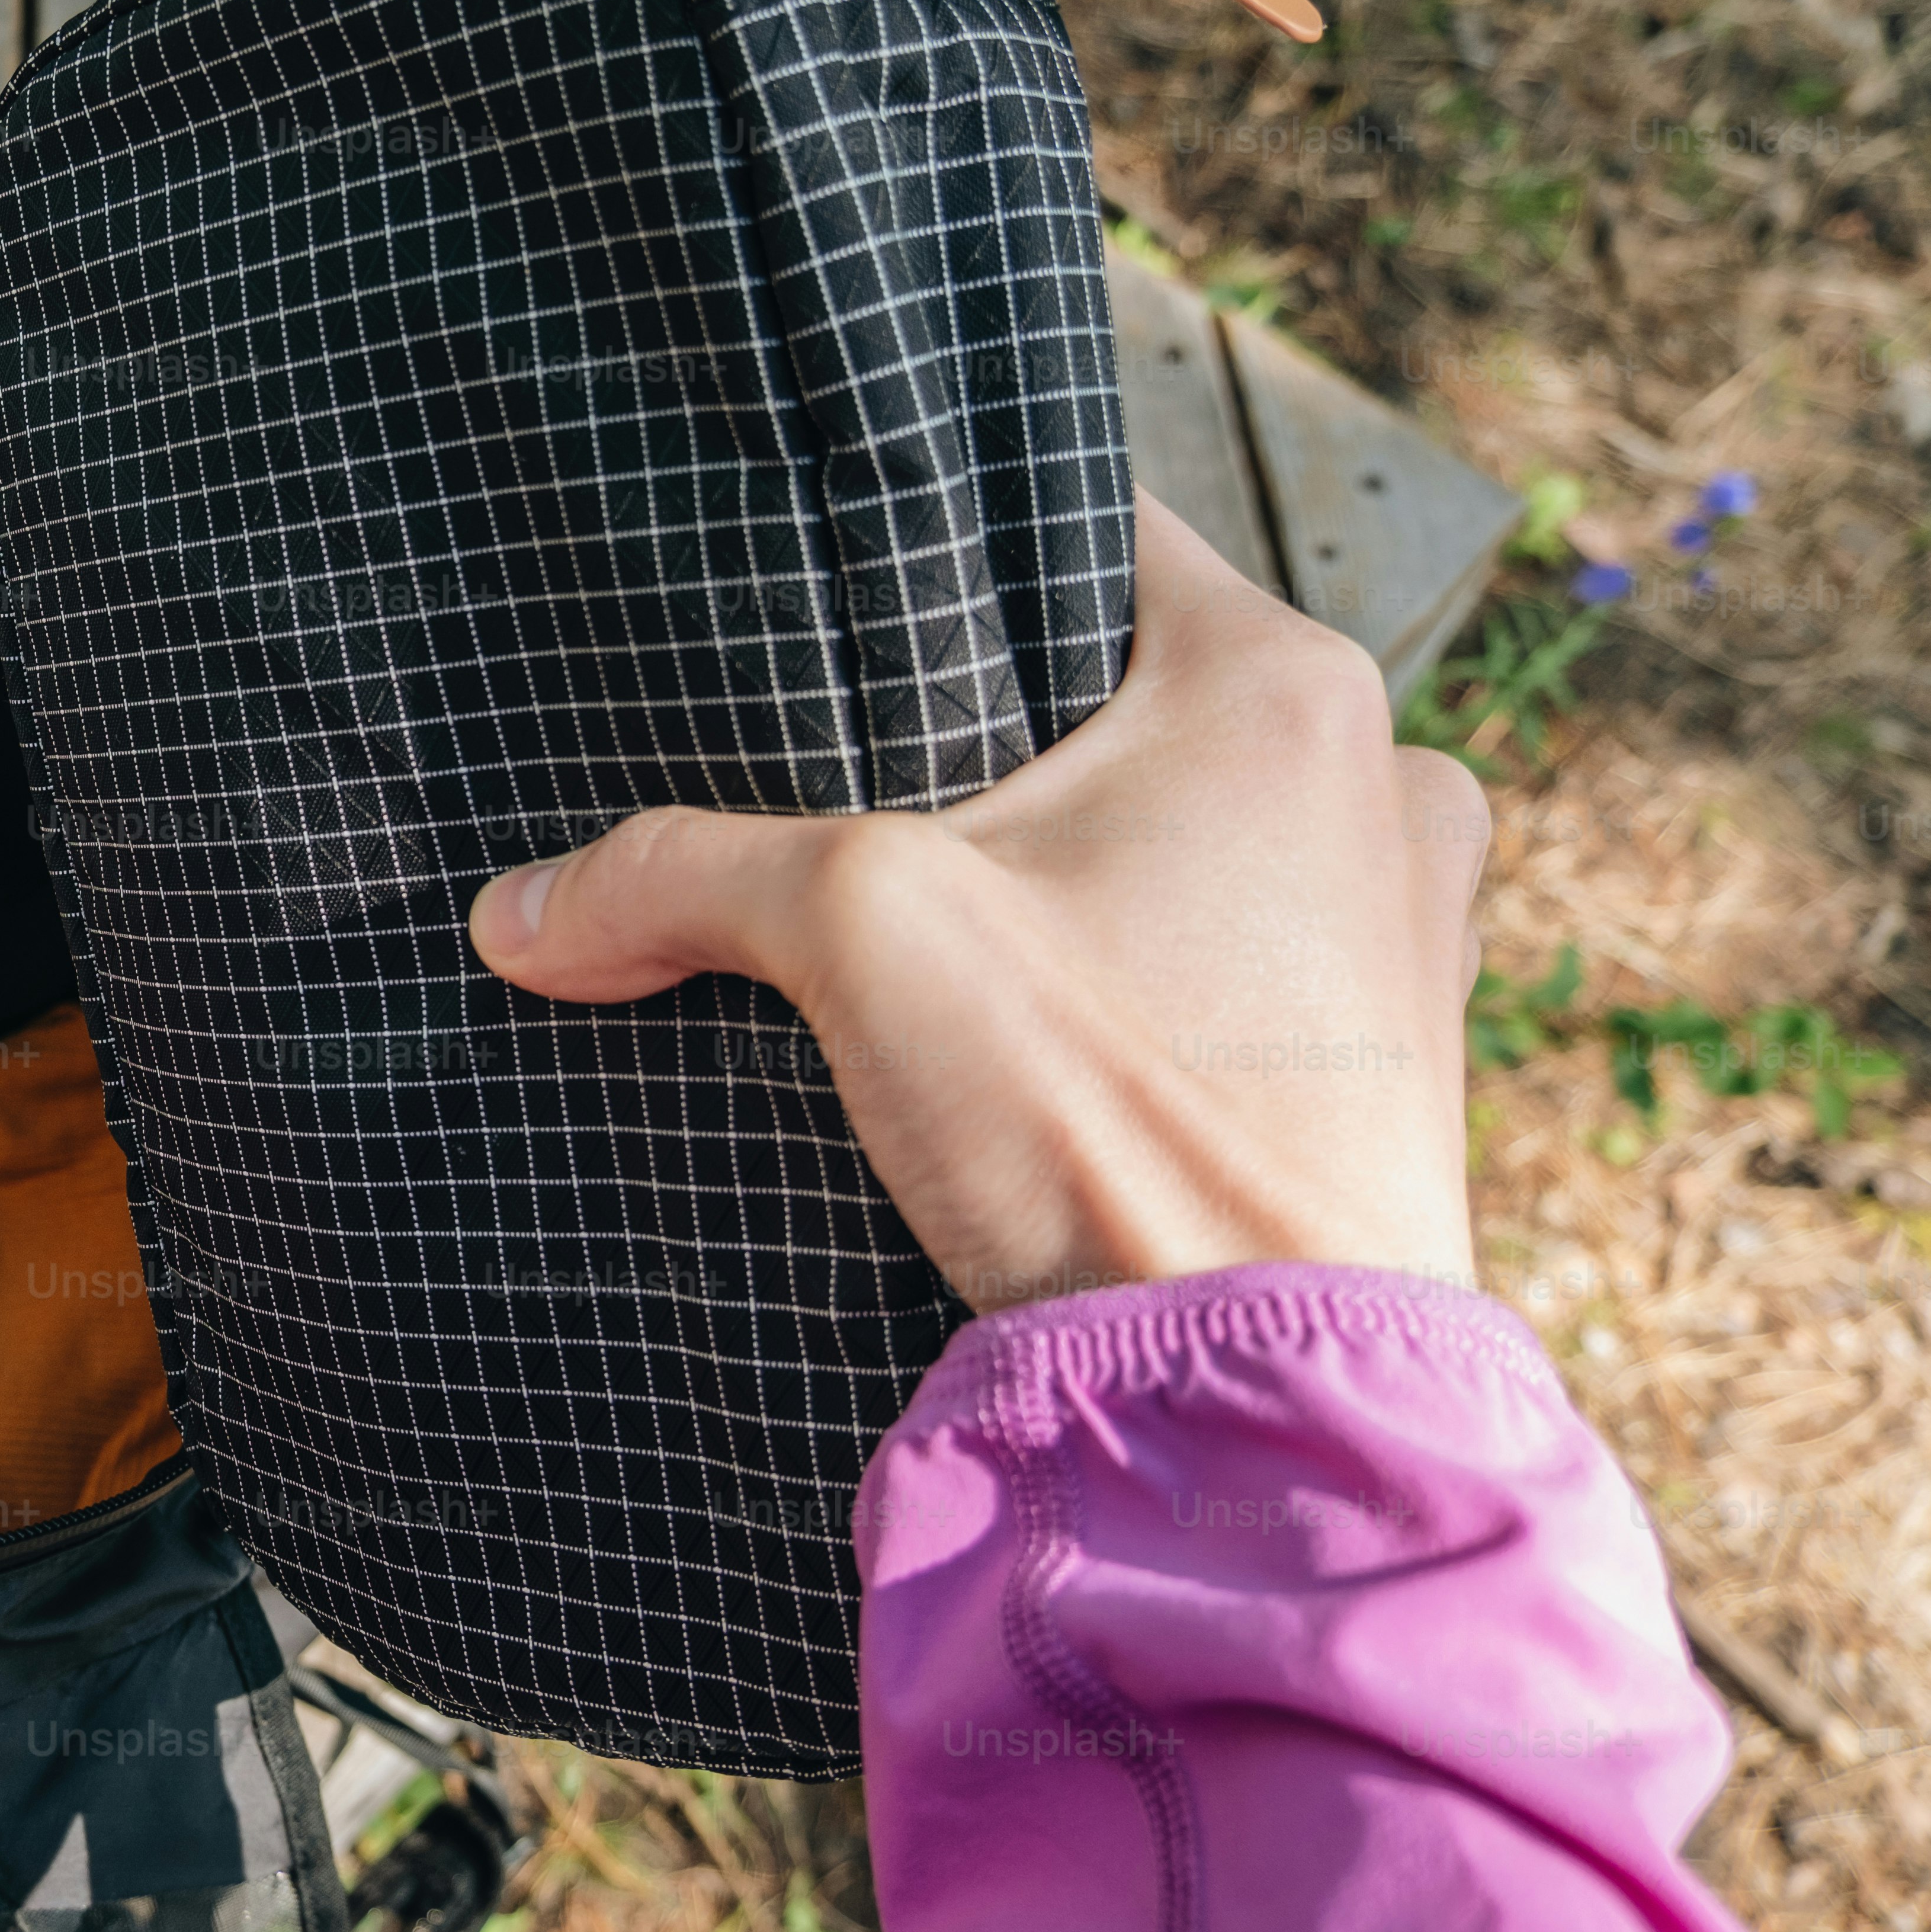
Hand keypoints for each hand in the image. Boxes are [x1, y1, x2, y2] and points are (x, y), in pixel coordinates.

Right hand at [467, 494, 1484, 1313]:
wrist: (1254, 1400)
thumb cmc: (1104, 1120)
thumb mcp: (858, 942)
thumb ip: (677, 878)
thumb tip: (515, 914)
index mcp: (1287, 682)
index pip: (1090, 531)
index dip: (956, 558)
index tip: (848, 608)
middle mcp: (1385, 778)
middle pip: (1141, 693)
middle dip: (1008, 739)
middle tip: (871, 788)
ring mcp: (1415, 925)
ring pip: (1203, 832)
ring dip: (1091, 867)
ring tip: (958, 927)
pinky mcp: (1399, 1061)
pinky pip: (1258, 957)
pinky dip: (1161, 973)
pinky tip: (1056, 1032)